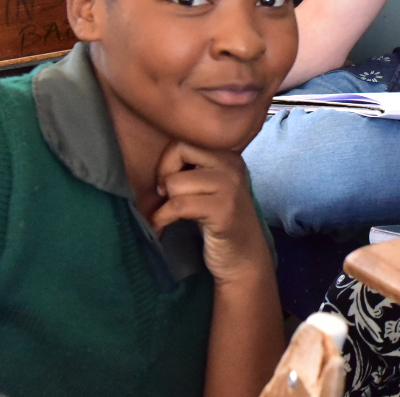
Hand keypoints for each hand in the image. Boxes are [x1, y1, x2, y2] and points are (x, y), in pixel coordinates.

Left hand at [153, 142, 271, 285]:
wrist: (245, 259)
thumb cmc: (220, 223)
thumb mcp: (212, 187)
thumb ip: (194, 169)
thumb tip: (154, 158)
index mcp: (229, 156)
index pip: (184, 141)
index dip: (168, 162)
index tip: (167, 185)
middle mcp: (232, 165)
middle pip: (179, 151)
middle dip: (164, 175)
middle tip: (165, 198)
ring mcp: (230, 187)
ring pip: (175, 181)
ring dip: (163, 203)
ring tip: (165, 215)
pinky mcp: (223, 211)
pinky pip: (178, 206)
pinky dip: (162, 218)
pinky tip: (161, 227)